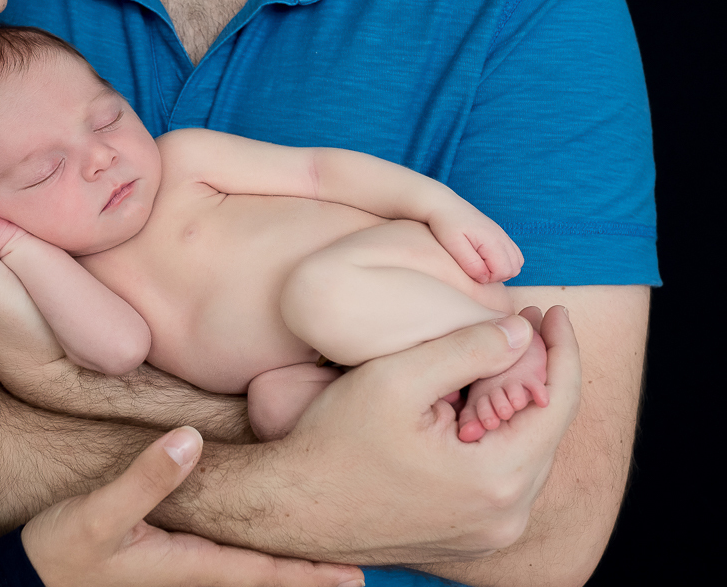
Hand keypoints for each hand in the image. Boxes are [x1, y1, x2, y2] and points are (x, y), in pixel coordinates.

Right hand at [23, 427, 363, 586]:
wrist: (26, 576)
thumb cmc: (57, 550)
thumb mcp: (97, 511)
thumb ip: (146, 478)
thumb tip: (192, 441)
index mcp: (187, 566)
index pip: (264, 575)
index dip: (309, 575)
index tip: (355, 576)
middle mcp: (190, 574)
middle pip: (265, 578)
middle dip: (310, 573)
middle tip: (360, 566)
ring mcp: (177, 571)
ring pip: (247, 570)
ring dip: (286, 566)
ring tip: (324, 557)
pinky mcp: (163, 559)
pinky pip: (223, 560)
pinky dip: (255, 557)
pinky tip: (262, 543)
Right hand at [180, 307, 580, 562]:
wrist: (291, 507)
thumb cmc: (334, 442)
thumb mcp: (396, 379)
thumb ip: (467, 348)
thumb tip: (522, 330)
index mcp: (496, 481)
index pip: (557, 404)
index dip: (561, 350)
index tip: (554, 311)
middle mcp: (504, 519)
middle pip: (546, 433)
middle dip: (538, 375)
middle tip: (524, 327)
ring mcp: (486, 536)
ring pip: (525, 458)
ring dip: (517, 409)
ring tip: (496, 363)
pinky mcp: (467, 540)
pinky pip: (501, 482)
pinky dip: (497, 441)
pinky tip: (472, 410)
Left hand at [428, 204, 523, 282]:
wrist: (444, 205)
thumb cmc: (445, 225)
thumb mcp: (453, 245)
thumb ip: (470, 263)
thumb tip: (484, 278)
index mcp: (492, 240)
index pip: (504, 272)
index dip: (487, 279)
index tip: (471, 271)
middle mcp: (502, 237)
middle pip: (513, 270)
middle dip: (496, 276)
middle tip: (475, 269)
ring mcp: (503, 236)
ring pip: (516, 264)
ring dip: (501, 270)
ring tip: (479, 265)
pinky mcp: (500, 235)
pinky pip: (513, 255)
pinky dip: (503, 262)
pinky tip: (484, 259)